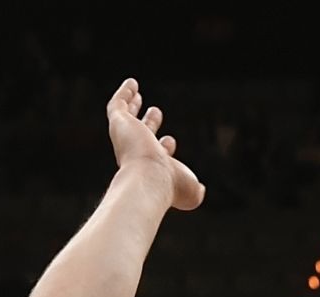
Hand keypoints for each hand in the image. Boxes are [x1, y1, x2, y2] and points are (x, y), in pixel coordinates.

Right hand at [107, 79, 203, 210]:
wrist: (150, 180)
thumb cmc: (170, 187)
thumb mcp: (191, 191)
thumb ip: (197, 190)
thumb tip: (202, 189)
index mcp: (153, 169)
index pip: (157, 156)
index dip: (164, 148)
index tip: (170, 141)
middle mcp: (137, 153)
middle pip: (142, 135)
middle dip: (149, 124)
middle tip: (156, 112)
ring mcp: (126, 138)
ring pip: (126, 118)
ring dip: (131, 105)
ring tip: (135, 92)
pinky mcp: (119, 124)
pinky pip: (117, 105)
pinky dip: (124, 93)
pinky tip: (132, 83)